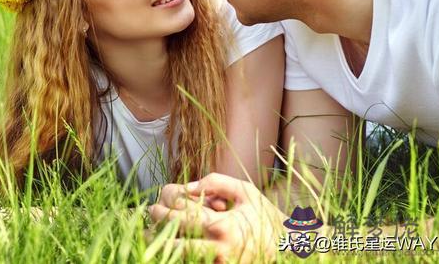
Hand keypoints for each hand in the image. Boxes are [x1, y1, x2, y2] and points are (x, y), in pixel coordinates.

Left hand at [149, 173, 286, 262]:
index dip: (164, 208)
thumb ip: (216, 182)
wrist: (290, 250)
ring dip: (160, 246)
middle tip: (150, 216)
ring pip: (178, 258)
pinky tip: (168, 249)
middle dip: (157, 226)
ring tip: (148, 236)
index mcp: (222, 226)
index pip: (181, 216)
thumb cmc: (266, 218)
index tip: (157, 203)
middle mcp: (217, 249)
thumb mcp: (245, 192)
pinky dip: (177, 257)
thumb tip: (188, 186)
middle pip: (173, 239)